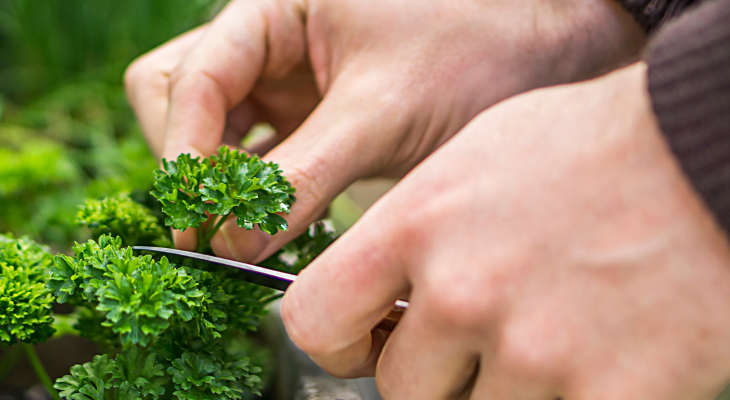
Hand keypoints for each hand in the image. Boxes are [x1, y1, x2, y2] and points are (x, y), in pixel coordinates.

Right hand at [125, 0, 643, 260]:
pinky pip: (252, 161)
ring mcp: (282, 82)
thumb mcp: (383, 112)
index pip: (191, 79)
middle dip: (192, 163)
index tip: (195, 224)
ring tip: (249, 231)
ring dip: (219, 185)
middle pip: (177, 100)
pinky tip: (273, 228)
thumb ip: (301, 177)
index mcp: (271, 8)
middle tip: (218, 226)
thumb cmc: (477, 47)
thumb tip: (230, 244)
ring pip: (208, 135)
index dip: (185, 154)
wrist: (554, 51)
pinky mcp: (308, 122)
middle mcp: (265, 40)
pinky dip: (253, 197)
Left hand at [282, 63, 729, 397]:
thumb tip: (379, 298)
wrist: (715, 150)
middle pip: (401, 388)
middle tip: (486, 339)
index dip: (336, 344)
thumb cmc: (599, 146)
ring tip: (556, 335)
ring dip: (506, 392)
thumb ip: (414, 235)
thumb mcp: (475, 158)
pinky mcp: (607, 395)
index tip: (364, 345)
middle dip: (438, 374)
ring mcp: (534, 351)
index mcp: (416, 226)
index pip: (314, 320)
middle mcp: (463, 293)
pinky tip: (597, 361)